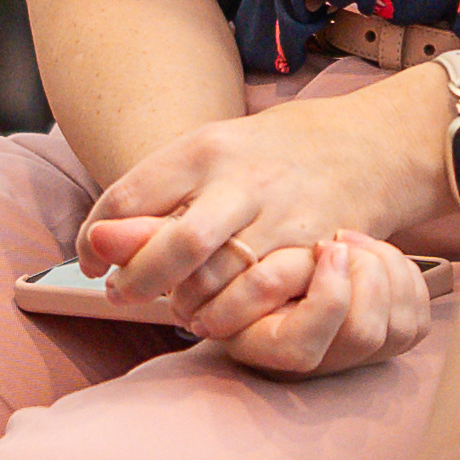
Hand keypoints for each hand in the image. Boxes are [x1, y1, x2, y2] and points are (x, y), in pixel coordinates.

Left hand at [76, 83, 456, 345]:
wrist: (368, 145)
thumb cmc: (274, 152)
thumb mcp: (213, 150)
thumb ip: (161, 191)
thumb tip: (101, 239)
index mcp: (205, 147)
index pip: (129, 197)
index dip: (96, 237)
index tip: (90, 258)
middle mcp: (242, 180)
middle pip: (175, 245)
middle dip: (137, 281)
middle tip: (119, 293)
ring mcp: (282, 216)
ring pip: (218, 278)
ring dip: (183, 304)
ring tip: (172, 305)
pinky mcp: (313, 249)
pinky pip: (262, 296)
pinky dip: (228, 315)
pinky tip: (214, 315)